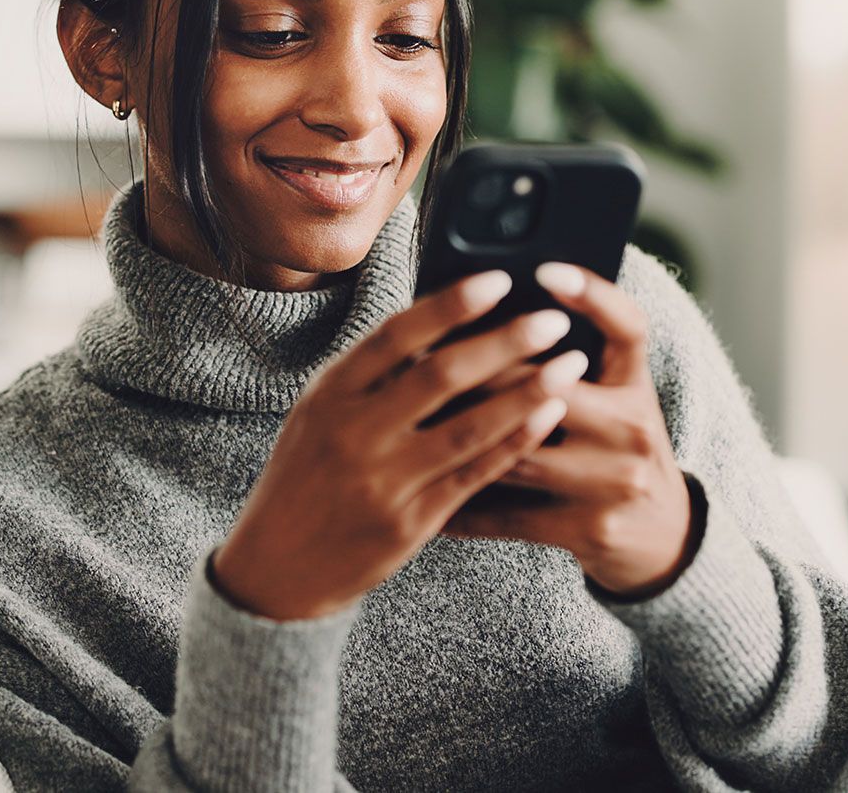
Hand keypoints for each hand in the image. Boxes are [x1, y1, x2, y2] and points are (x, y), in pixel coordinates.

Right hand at [212, 270, 588, 620]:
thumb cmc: (306, 475)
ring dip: (526, 392)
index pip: (396, 335)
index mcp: (330, 394)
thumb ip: (370, 372)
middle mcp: (354, 433)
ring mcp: (384, 482)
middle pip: (441, 374)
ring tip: (571, 364)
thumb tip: (440, 316)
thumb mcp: (318, 413)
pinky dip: (515, 442)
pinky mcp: (410, 523)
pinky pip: (475, 475)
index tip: (500, 279)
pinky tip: (549, 416)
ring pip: (469, 427)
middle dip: (505, 341)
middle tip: (553, 318)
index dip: (452, 304)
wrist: (276, 568)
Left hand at [444, 263, 693, 598]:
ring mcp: (615, 481)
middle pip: (549, 387)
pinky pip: (510, 512)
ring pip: (519, 451)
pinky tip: (419, 487)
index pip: (627, 326)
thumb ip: (571, 362)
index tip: (546, 270)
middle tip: (421, 356)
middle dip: (480, 374)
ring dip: (457, 437)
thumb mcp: (612, 398)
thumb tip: (491, 313)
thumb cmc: (614, 448)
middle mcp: (635, 428)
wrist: (661, 534)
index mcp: (637, 385)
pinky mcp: (589, 527)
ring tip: (408, 420)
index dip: (592, 294)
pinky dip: (461, 503)